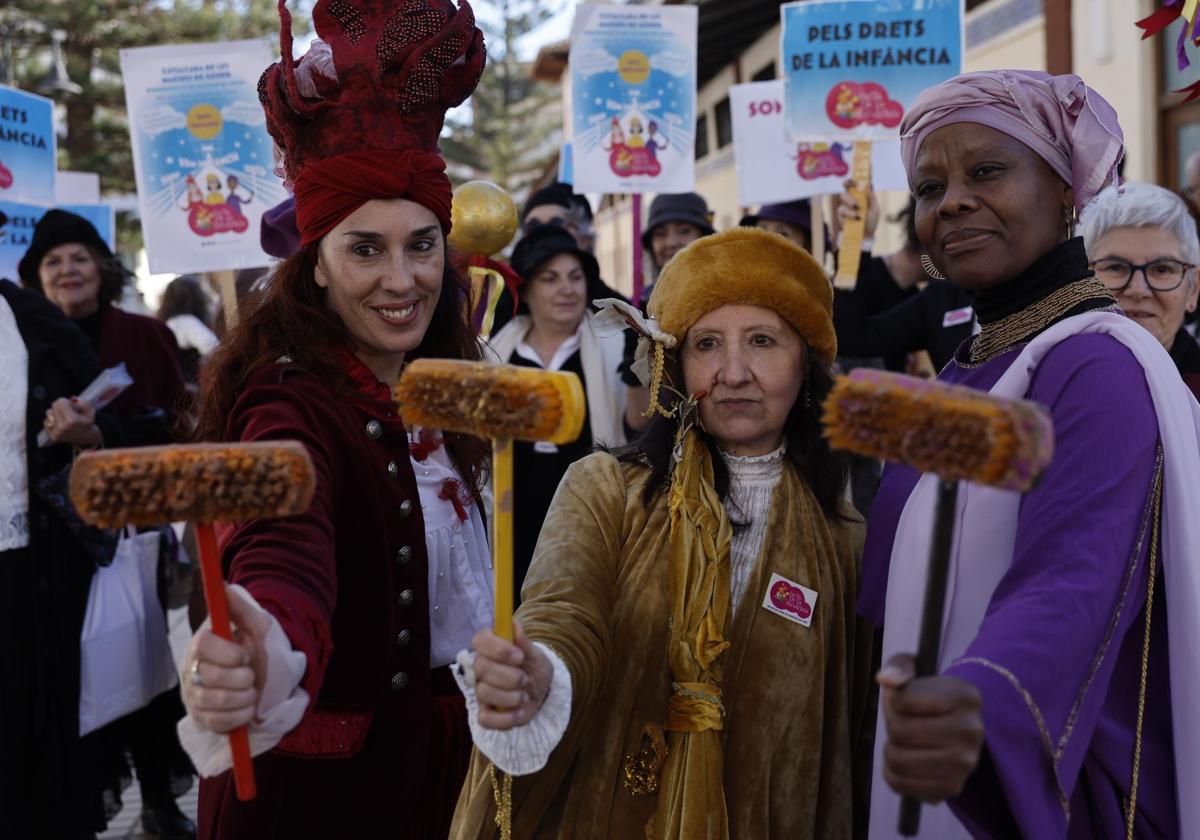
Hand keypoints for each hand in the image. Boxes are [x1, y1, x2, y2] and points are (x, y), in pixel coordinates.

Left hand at [44, 397, 100, 448]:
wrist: (85, 438)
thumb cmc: (87, 422)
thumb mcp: (90, 411)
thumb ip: (84, 403)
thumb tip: (72, 399)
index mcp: (72, 420)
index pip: (61, 402)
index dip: (67, 401)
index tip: (72, 405)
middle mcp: (62, 427)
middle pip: (54, 406)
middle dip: (61, 406)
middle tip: (68, 410)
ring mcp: (56, 433)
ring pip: (49, 412)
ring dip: (55, 412)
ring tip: (64, 417)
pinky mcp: (52, 436)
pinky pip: (46, 421)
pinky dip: (52, 420)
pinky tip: (60, 423)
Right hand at [182, 584, 270, 732]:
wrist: (262, 681)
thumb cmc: (253, 650)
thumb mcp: (254, 626)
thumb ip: (239, 607)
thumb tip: (223, 584)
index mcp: (201, 644)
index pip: (202, 645)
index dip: (227, 653)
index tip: (244, 655)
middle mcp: (191, 670)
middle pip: (212, 676)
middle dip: (243, 677)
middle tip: (250, 674)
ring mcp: (194, 697)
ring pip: (217, 701)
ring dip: (245, 696)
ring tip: (251, 690)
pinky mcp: (201, 719)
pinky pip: (219, 722)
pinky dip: (241, 715)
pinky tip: (247, 707)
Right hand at [471, 620, 553, 730]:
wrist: (542, 693)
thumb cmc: (536, 669)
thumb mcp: (536, 656)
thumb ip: (525, 643)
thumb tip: (515, 625)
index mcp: (491, 647)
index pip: (480, 640)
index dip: (497, 648)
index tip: (519, 656)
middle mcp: (482, 667)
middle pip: (481, 667)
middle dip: (508, 676)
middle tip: (525, 679)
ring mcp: (481, 690)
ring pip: (484, 692)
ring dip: (511, 697)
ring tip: (524, 696)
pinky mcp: (485, 713)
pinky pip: (485, 719)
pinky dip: (506, 719)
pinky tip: (519, 712)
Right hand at [836, 179, 878, 238]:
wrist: (866, 236)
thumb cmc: (871, 221)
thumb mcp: (875, 208)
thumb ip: (871, 197)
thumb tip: (868, 184)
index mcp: (859, 196)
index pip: (853, 185)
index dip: (851, 180)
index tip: (852, 179)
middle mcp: (850, 200)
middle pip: (845, 189)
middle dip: (848, 186)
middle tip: (852, 188)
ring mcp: (845, 207)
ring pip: (842, 198)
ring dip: (850, 201)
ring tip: (857, 209)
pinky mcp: (840, 215)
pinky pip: (842, 210)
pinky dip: (850, 213)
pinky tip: (856, 218)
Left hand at [878, 653, 983, 802]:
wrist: (954, 730)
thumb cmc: (927, 695)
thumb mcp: (915, 669)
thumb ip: (898, 666)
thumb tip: (886, 678)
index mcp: (966, 695)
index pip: (902, 700)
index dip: (893, 699)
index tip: (904, 698)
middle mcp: (972, 730)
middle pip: (899, 731)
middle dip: (892, 724)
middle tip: (904, 721)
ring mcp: (965, 763)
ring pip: (897, 759)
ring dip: (891, 749)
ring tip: (905, 741)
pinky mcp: (952, 787)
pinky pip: (900, 783)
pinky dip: (892, 772)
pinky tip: (906, 760)